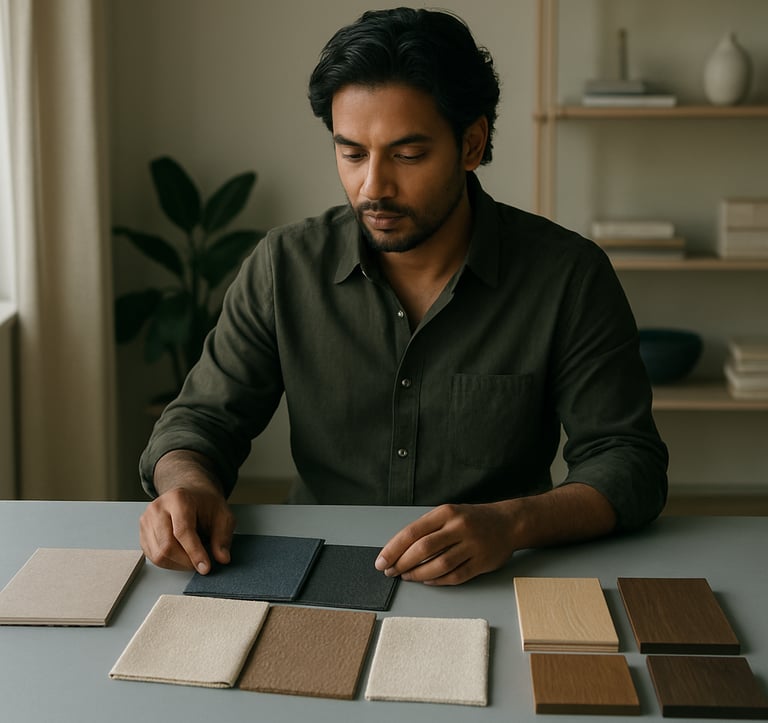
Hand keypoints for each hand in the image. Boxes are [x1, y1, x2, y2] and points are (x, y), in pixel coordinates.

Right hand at [139, 455, 234, 572]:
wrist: (190, 493)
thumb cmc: (205, 503)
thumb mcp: (223, 515)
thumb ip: (223, 537)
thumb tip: (222, 558)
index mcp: (178, 498)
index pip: (182, 531)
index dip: (195, 552)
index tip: (205, 567)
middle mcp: (158, 508)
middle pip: (167, 546)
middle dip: (186, 561)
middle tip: (201, 564)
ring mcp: (147, 520)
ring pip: (158, 555)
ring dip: (178, 564)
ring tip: (192, 558)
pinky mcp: (142, 533)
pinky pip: (152, 556)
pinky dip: (169, 563)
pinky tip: (181, 556)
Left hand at [374, 502, 516, 585]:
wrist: (508, 522)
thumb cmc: (472, 519)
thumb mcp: (449, 514)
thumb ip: (428, 529)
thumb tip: (398, 549)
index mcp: (446, 513)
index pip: (413, 531)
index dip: (394, 548)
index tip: (381, 561)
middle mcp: (459, 527)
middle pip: (423, 549)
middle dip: (402, 563)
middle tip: (390, 572)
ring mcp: (472, 545)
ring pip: (439, 565)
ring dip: (418, 574)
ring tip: (407, 576)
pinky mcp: (482, 562)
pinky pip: (455, 576)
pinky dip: (438, 581)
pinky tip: (427, 581)